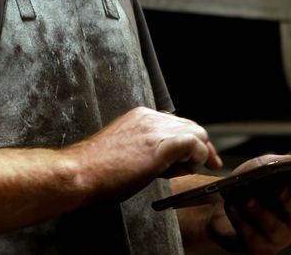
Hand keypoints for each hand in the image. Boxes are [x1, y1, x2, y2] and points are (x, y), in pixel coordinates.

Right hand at [68, 107, 222, 202]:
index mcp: (141, 117)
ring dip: (200, 153)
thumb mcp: (126, 153)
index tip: (197, 156)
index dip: (191, 140)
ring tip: (189, 170)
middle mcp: (150, 117)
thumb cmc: (97, 171)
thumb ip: (149, 151)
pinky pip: (195, 144)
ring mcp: (156, 129)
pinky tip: (187, 168)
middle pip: (191, 125)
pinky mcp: (161, 144)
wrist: (79, 173)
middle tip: (211, 163)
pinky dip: (198, 157)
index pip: (177, 123)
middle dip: (204, 146)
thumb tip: (173, 162)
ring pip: (197, 132)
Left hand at [208, 154, 290, 253]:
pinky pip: (253, 237)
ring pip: (275, 227)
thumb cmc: (247, 183)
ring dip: (259, 211)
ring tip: (246, 199)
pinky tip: (232, 207)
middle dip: (289, 200)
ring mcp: (279, 236)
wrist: (218, 204)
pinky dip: (241, 220)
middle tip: (280, 189)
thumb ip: (285, 162)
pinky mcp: (259, 248)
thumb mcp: (264, 165)